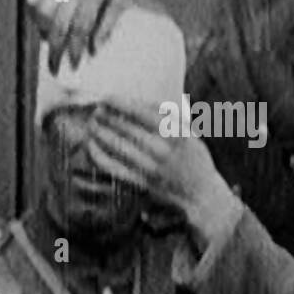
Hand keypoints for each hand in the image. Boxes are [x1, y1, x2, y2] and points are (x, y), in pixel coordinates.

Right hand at [26, 0, 127, 73]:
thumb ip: (108, 22)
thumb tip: (95, 50)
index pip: (82, 25)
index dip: (76, 47)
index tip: (75, 64)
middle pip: (59, 22)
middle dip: (55, 49)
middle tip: (55, 67)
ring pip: (42, 11)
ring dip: (44, 32)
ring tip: (51, 43)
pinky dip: (34, 14)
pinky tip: (42, 24)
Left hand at [88, 99, 239, 245]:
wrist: (202, 195)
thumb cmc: (194, 158)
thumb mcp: (191, 133)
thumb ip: (169, 117)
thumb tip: (141, 103)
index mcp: (177, 135)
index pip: (144, 115)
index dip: (122, 105)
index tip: (108, 98)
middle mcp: (164, 152)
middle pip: (128, 130)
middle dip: (108, 118)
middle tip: (96, 110)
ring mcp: (152, 169)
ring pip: (120, 148)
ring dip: (102, 134)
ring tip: (92, 124)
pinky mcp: (143, 184)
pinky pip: (116, 169)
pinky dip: (101, 157)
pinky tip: (92, 146)